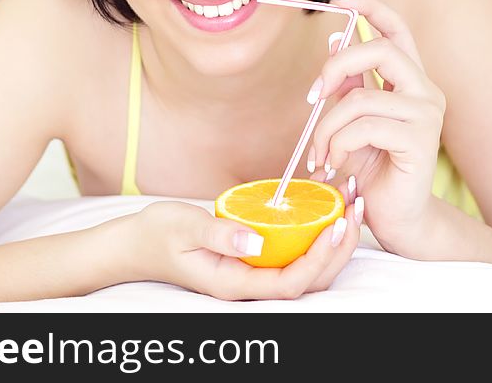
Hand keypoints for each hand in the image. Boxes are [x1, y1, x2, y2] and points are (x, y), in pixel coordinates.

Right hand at [126, 200, 360, 300]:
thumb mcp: (182, 228)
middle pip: (308, 281)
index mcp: (233, 284)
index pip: (290, 283)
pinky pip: (292, 254)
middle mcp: (248, 285)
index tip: (337, 225)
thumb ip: (217, 234)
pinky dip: (314, 235)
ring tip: (350, 205)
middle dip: (339, 249)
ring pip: (305, 270)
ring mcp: (252, 275)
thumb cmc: (156, 234)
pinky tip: (325, 207)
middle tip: (356, 209)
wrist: (135, 244)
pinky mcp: (253, 260)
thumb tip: (256, 241)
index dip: (319, 259)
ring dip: (333, 242)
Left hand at [307, 0, 445, 254]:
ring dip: (327, 126)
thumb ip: (349, 84)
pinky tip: (336, 162)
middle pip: (380, 48)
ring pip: (361, 97)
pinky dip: (339, 144)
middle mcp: (425, 90)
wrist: (397, 217)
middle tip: (312, 96)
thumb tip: (335, 40)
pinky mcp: (420, 140)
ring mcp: (427, 114)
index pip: (395, 27)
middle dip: (335, 67)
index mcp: (410, 79)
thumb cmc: (373, 168)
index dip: (368, 5)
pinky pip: (364, 126)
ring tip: (320, 153)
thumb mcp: (352, 120)